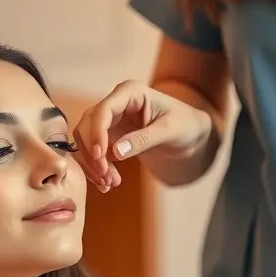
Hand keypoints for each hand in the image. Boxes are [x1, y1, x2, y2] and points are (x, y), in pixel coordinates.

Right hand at [71, 80, 212, 192]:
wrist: (189, 133)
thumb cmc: (184, 124)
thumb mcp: (169, 131)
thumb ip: (143, 140)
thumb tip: (115, 153)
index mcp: (130, 92)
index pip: (103, 110)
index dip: (96, 133)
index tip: (101, 157)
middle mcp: (115, 103)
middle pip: (88, 124)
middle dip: (92, 152)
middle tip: (105, 176)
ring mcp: (110, 119)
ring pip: (86, 140)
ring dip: (93, 163)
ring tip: (109, 183)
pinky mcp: (108, 136)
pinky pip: (93, 151)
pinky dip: (96, 167)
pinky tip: (107, 183)